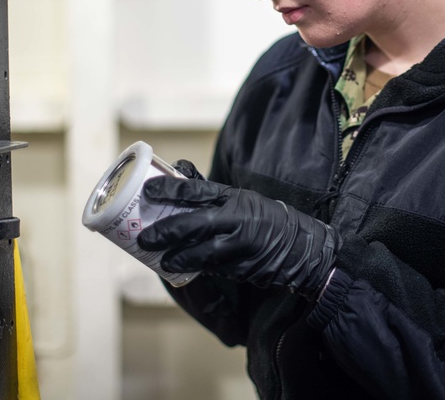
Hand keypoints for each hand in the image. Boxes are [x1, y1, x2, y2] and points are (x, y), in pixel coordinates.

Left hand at [137, 162, 337, 298]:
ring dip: (179, 257)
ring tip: (162, 260)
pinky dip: (198, 268)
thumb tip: (178, 174)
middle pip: (194, 223)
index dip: (170, 189)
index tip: (147, 190)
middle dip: (166, 231)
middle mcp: (236, 218)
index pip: (197, 190)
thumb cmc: (265, 218)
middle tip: (144, 237)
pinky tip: (184, 270)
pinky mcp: (243, 266)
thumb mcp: (241, 199)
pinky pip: (215, 267)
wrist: (300, 245)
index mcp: (233, 197)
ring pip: (202, 252)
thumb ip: (211, 194)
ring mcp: (240, 245)